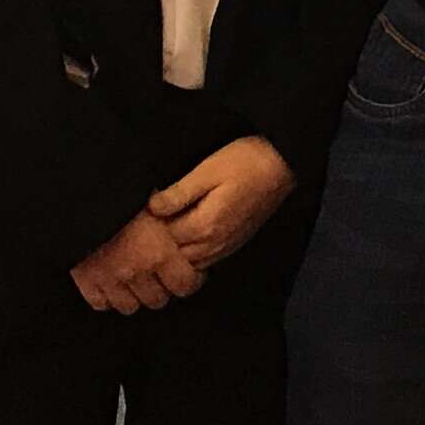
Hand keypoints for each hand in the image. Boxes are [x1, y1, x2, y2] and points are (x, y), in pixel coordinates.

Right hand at [70, 209, 202, 314]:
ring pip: (130, 306)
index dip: (190, 280)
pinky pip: (101, 303)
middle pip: (158, 300)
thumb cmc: (122, 192)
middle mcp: (136, 271)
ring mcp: (110, 280)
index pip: (185, 285)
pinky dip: (107, 296)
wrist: (81, 196)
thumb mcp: (156, 198)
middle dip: (162, 288)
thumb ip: (173, 218)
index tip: (189, 271)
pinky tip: (111, 283)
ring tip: (136, 280)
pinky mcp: (86, 282)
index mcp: (159, 252)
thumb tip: (187, 220)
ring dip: (135, 295)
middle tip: (161, 275)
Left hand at [149, 136, 297, 268]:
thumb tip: (151, 207)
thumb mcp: (208, 170)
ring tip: (165, 230)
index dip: (151, 225)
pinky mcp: (235, 244)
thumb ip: (179, 193)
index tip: (141, 212)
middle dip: (160, 242)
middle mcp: (215, 243)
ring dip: (176, 251)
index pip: (165, 236)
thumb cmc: (246, 161)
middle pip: (175, 255)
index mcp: (206, 225)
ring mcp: (227, 246)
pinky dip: (192, 255)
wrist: (283, 164)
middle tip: (148, 224)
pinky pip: (206, 261)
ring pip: (190, 263)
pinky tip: (187, 237)